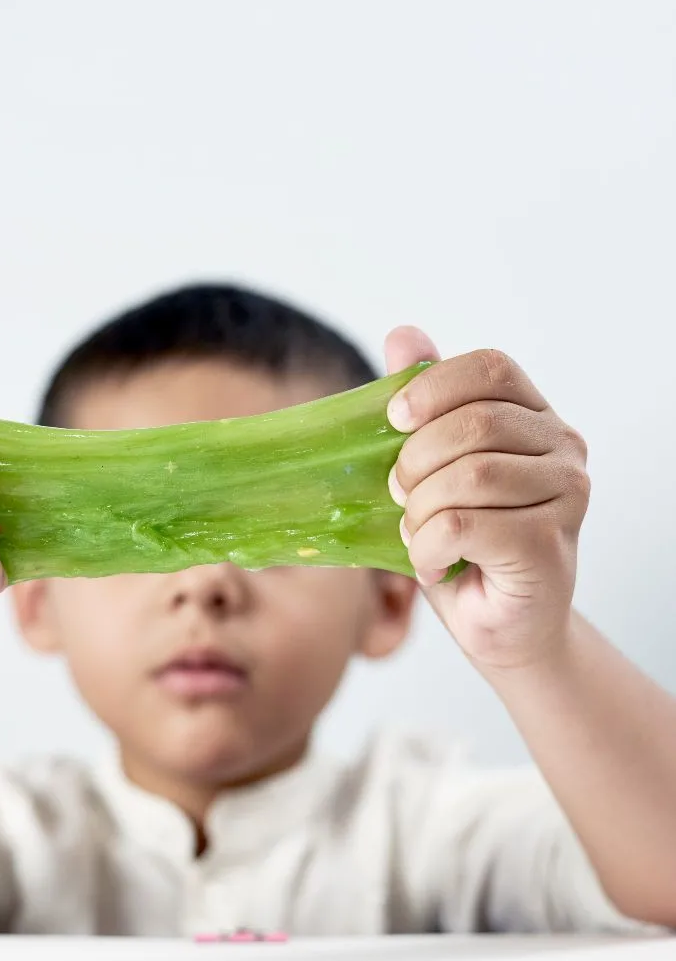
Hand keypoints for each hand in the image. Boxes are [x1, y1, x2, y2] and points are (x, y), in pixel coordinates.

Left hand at [383, 329, 589, 671]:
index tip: (394, 417)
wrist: (502, 625)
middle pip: (476, 423)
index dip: (436, 384)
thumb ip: (424, 403)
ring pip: (470, 477)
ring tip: (415, 532)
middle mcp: (564, 447)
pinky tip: (430, 561)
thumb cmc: (466, 542)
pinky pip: (466, 525)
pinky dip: (429, 545)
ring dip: (421, 509)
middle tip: (396, 493)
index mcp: (536, 416)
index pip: (492, 368)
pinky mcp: (549, 544)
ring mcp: (566, 496)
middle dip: (417, 459)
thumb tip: (403, 335)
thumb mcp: (434, 465)